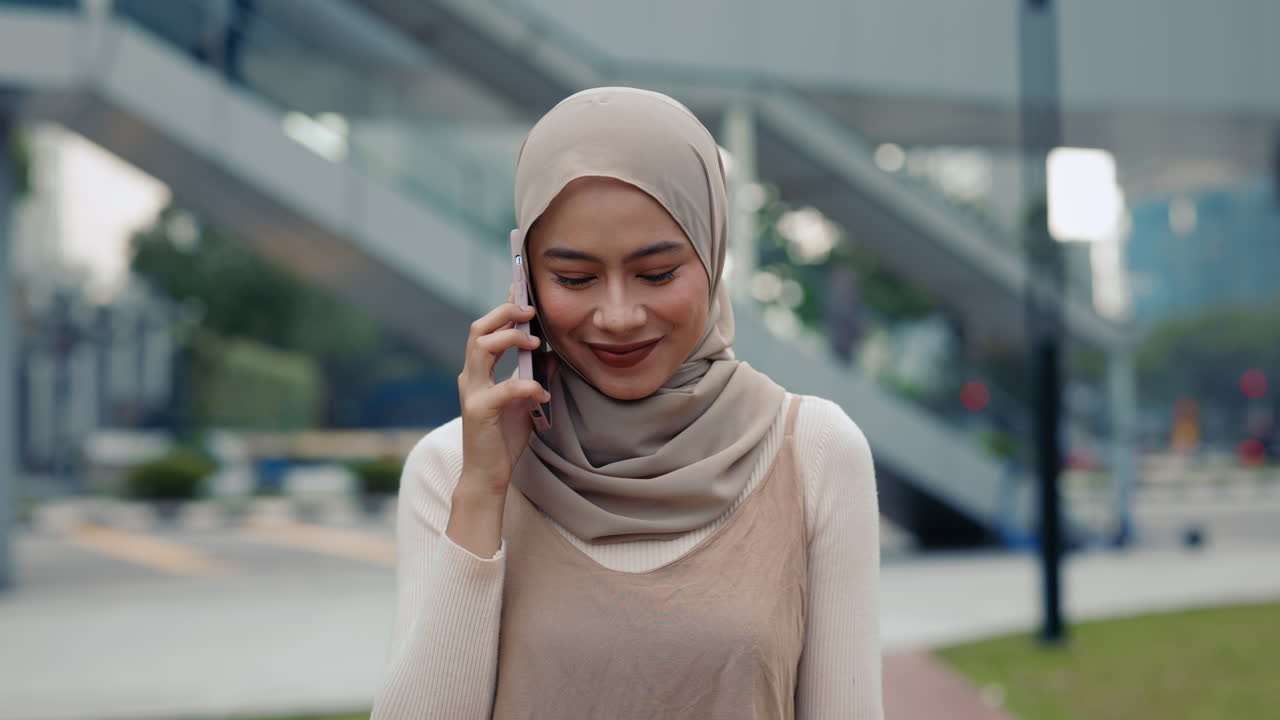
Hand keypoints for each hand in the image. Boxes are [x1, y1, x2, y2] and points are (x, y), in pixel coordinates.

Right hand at [456, 298, 550, 498]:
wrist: (489, 474)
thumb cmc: (504, 438)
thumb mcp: (526, 401)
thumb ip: (536, 376)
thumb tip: (555, 354)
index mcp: (479, 371)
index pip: (486, 329)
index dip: (503, 307)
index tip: (521, 290)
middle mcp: (470, 376)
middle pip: (477, 329)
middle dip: (504, 314)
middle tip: (530, 311)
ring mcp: (471, 392)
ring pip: (481, 347)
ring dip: (510, 338)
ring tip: (535, 343)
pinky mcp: (478, 410)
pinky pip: (504, 387)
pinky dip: (527, 384)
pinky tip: (542, 391)